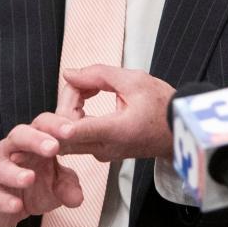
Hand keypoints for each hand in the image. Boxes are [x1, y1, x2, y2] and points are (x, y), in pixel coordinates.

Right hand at [0, 112, 84, 226]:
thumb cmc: (32, 186)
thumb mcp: (55, 185)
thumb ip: (68, 186)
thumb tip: (77, 198)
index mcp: (31, 142)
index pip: (42, 124)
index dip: (56, 125)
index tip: (72, 131)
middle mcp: (11, 151)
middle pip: (19, 136)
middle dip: (36, 140)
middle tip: (53, 148)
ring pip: (2, 167)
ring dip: (16, 173)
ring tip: (30, 178)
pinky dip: (4, 200)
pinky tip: (16, 205)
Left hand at [56, 65, 174, 161]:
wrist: (180, 130)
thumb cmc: (163, 106)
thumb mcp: (135, 81)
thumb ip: (98, 75)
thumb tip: (69, 74)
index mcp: (116, 132)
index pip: (78, 132)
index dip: (58, 126)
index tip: (47, 122)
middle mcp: (105, 147)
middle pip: (64, 130)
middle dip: (66, 100)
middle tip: (84, 81)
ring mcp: (102, 153)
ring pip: (68, 132)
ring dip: (71, 104)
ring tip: (93, 85)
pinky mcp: (101, 151)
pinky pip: (77, 133)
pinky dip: (77, 112)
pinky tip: (92, 94)